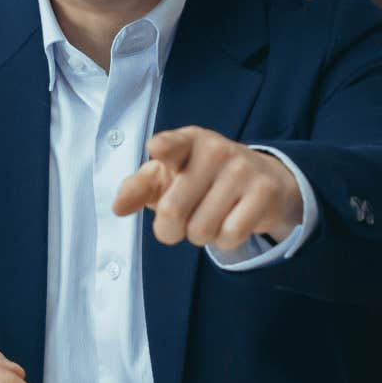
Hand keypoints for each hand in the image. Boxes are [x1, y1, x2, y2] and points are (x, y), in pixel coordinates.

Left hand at [112, 126, 304, 250]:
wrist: (262, 180)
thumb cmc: (202, 178)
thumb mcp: (168, 176)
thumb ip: (139, 188)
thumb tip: (118, 207)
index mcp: (187, 141)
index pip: (172, 144)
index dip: (163, 148)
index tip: (156, 149)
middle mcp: (215, 150)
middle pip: (172, 211)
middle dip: (171, 229)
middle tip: (184, 219)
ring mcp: (242, 170)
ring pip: (201, 230)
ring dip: (201, 235)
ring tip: (211, 216)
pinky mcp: (264, 192)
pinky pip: (229, 236)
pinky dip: (224, 241)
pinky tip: (231, 221)